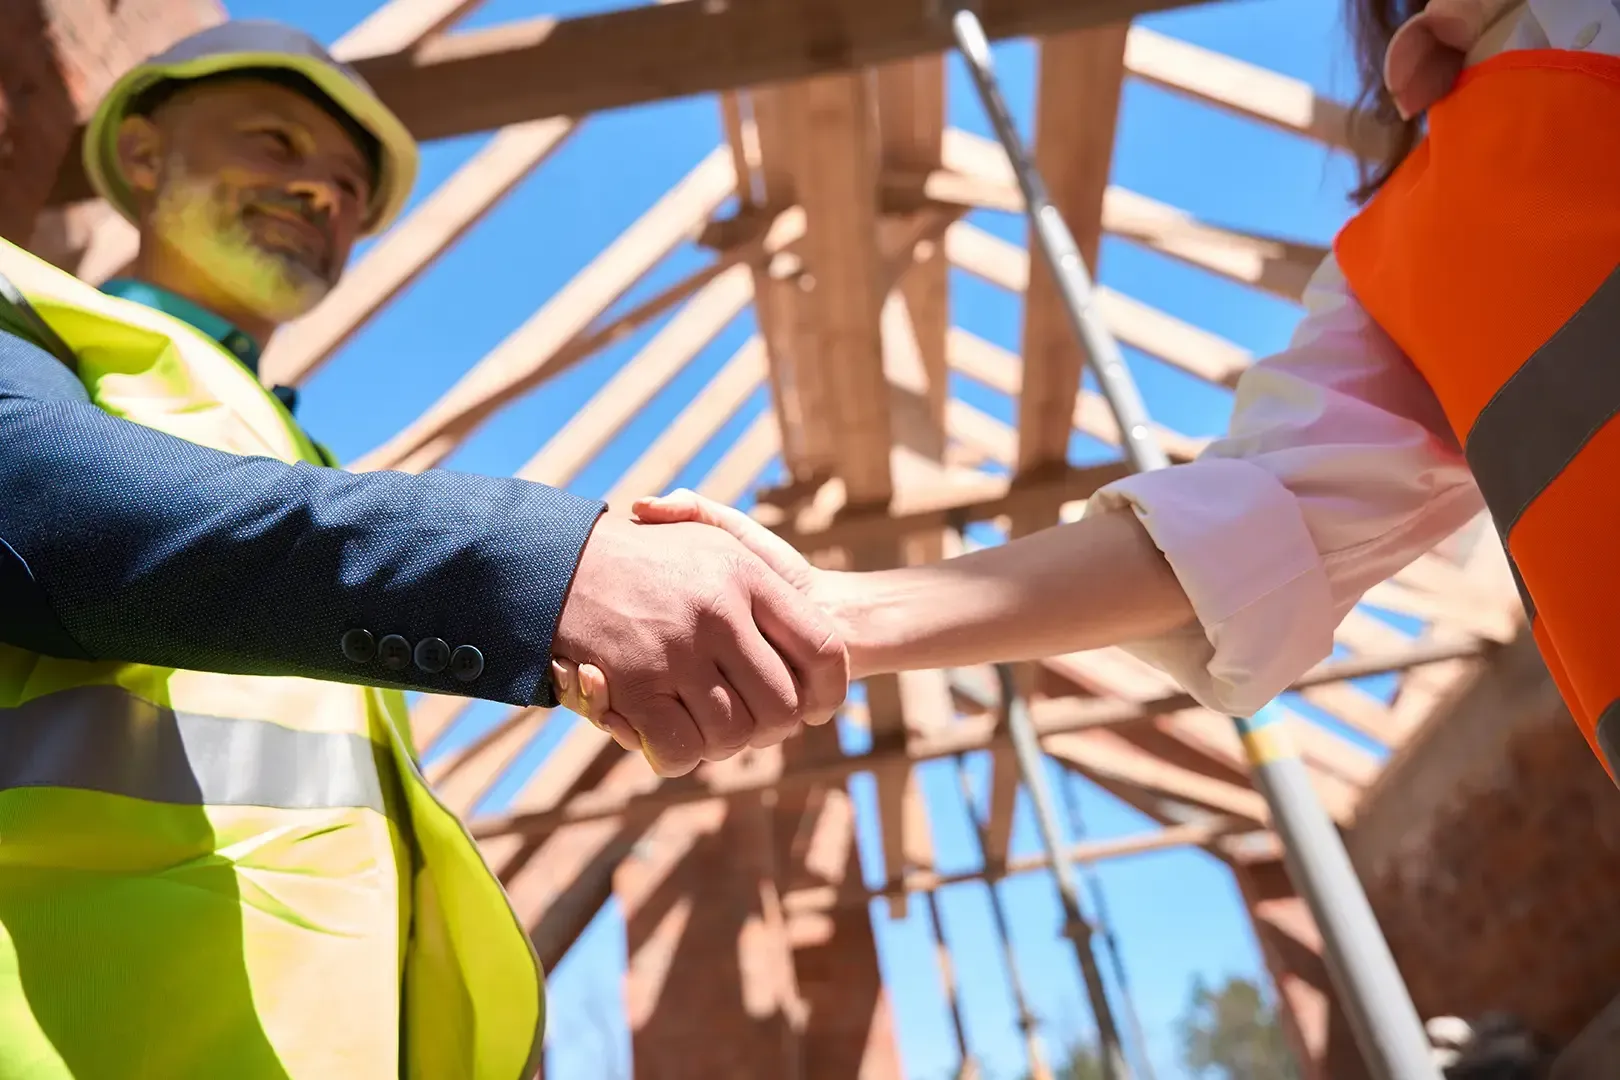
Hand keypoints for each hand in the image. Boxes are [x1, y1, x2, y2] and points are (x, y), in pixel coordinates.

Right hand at [551, 512, 847, 776]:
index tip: (820, 707)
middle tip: (752, 721)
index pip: (823, 650)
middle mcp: (717, 612)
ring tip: (705, 722)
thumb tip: (825, 631)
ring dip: (722, 742)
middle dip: (771, 727)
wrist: (558, 561)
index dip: (830, 690)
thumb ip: (766, 577)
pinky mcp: (632, 685)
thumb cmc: (651, 556)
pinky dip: (680, 756)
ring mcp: (674, 650)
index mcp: (745, 574)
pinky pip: (680, 750)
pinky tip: (672, 737)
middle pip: (782, 706)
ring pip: (733, 734)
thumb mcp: (714, 538)